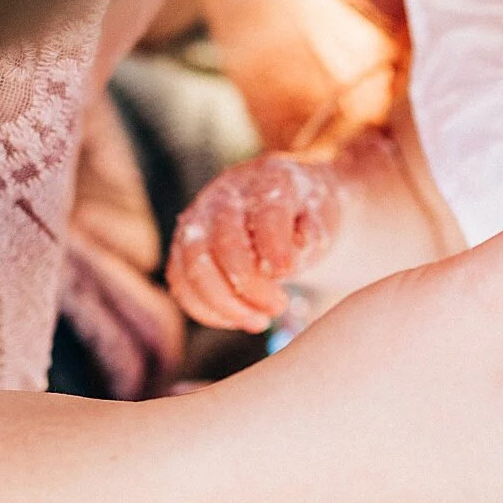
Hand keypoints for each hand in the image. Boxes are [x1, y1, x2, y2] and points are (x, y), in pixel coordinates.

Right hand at [166, 154, 341, 329]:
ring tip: (259, 321)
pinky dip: (205, 309)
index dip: (274, 245)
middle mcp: (225, 197)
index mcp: (267, 181)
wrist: (286, 205)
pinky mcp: (183, 247)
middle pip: (223, 244)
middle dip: (250, 286)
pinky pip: (180, 283)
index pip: (267, 214)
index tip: (285, 272)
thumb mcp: (322, 216)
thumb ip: (312, 232)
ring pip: (194, 267)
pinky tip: (236, 319)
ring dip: (224, 304)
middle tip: (278, 306)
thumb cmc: (306, 213)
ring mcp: (198, 221)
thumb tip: (294, 252)